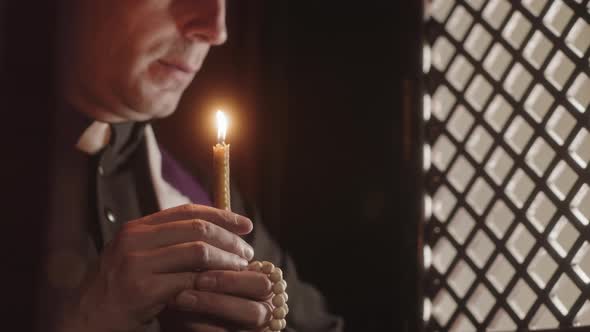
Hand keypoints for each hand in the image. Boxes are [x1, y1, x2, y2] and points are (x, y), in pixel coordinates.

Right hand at [62, 204, 253, 331]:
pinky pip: (188, 281)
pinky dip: (209, 284)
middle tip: (247, 252)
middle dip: (229, 239)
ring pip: (198, 252)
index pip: (188, 211)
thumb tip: (211, 231)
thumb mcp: (138, 257)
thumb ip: (167, 242)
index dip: (221, 215)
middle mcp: (135, 239)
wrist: (86, 318)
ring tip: (240, 269)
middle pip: (197, 228)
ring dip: (226, 260)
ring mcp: (136, 263)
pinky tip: (221, 288)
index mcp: (137, 228)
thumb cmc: (118, 290)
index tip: (245, 224)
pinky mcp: (141, 289)